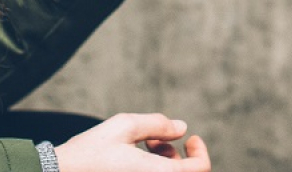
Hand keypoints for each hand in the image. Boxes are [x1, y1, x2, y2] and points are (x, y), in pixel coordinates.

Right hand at [53, 113, 210, 171]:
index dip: (200, 151)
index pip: (200, 169)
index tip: (190, 138)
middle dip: (176, 154)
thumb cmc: (91, 151)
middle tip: (154, 139)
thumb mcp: (124, 126)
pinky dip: (150, 169)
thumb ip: (158, 124)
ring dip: (163, 161)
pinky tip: (133, 157)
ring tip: (142, 145)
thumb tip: (182, 127)